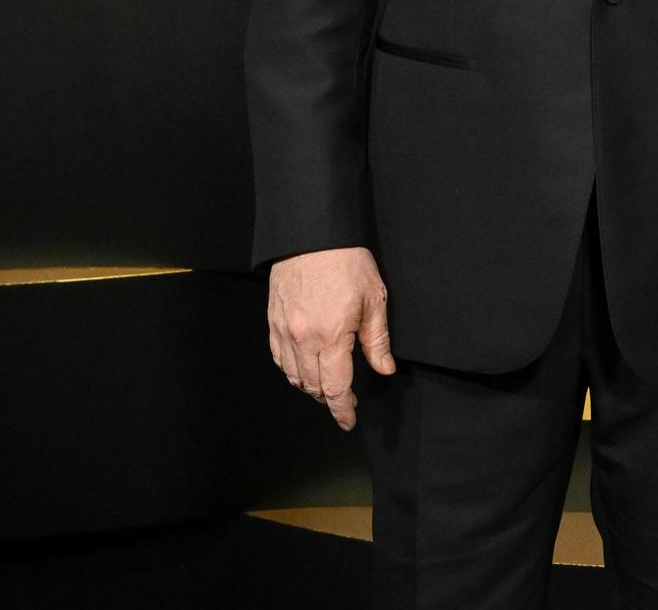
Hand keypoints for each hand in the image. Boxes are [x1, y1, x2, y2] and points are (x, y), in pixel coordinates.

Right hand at [267, 246, 394, 429]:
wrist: (311, 236)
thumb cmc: (348, 263)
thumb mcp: (374, 299)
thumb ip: (377, 340)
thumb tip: (385, 369)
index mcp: (332, 336)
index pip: (336, 387)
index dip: (343, 409)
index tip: (349, 421)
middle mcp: (303, 339)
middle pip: (313, 386)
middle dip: (330, 400)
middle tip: (346, 402)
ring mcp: (284, 332)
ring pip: (293, 376)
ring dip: (310, 387)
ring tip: (327, 387)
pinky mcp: (272, 322)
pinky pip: (279, 358)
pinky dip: (292, 370)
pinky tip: (304, 369)